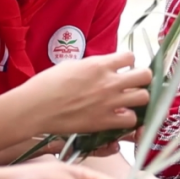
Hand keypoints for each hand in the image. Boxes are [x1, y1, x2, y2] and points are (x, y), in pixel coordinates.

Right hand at [22, 52, 150, 135]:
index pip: (130, 57)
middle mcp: (109, 82)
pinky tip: (118, 117)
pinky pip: (130, 120)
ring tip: (128, 101)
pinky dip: (127, 119)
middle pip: (145, 76)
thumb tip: (102, 67)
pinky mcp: (104, 121)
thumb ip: (92, 66)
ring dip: (138, 99)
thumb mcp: (71, 65)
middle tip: (133, 84)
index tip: (123, 68)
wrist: (35, 108)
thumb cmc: (46, 84)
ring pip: (143, 97)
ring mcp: (109, 102)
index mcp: (99, 64)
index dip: (129, 62)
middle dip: (142, 79)